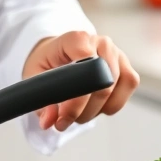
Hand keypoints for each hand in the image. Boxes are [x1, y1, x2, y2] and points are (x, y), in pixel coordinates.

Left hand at [23, 31, 139, 131]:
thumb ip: (41, 98)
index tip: (62, 115)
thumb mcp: (34, 77)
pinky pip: (124, 95)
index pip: (86, 67)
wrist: (58, 54)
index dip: (76, 97)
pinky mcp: (126, 70)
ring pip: (114, 92)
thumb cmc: (47, 62)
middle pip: (102, 84)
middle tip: (64, 121)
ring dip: (95, 111)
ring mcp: (118, 56)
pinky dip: (109, 108)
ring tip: (77, 113)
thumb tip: (49, 121)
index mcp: (77, 39)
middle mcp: (101, 43)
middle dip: (82, 110)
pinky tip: (92, 106)